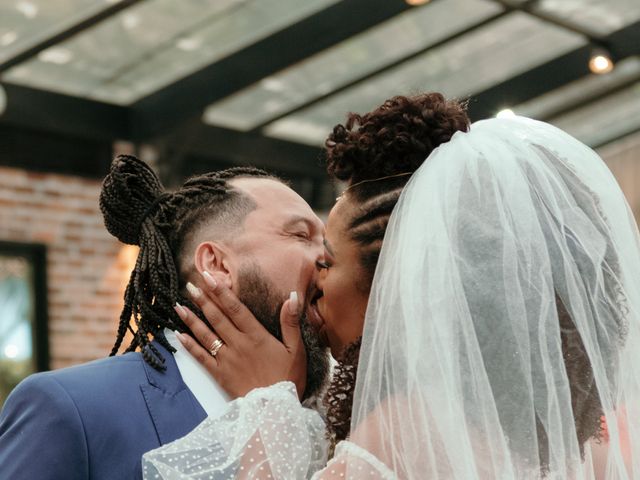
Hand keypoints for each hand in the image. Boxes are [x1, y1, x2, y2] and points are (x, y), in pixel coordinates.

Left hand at [174, 271, 306, 398]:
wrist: (274, 411)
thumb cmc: (288, 378)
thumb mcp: (296, 349)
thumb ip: (290, 323)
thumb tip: (292, 297)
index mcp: (256, 335)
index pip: (235, 308)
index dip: (221, 292)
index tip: (208, 277)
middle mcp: (238, 344)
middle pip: (217, 318)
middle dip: (203, 300)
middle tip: (190, 286)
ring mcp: (227, 359)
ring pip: (206, 335)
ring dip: (191, 319)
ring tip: (178, 306)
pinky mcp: (220, 374)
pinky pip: (201, 357)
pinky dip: (189, 346)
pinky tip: (178, 335)